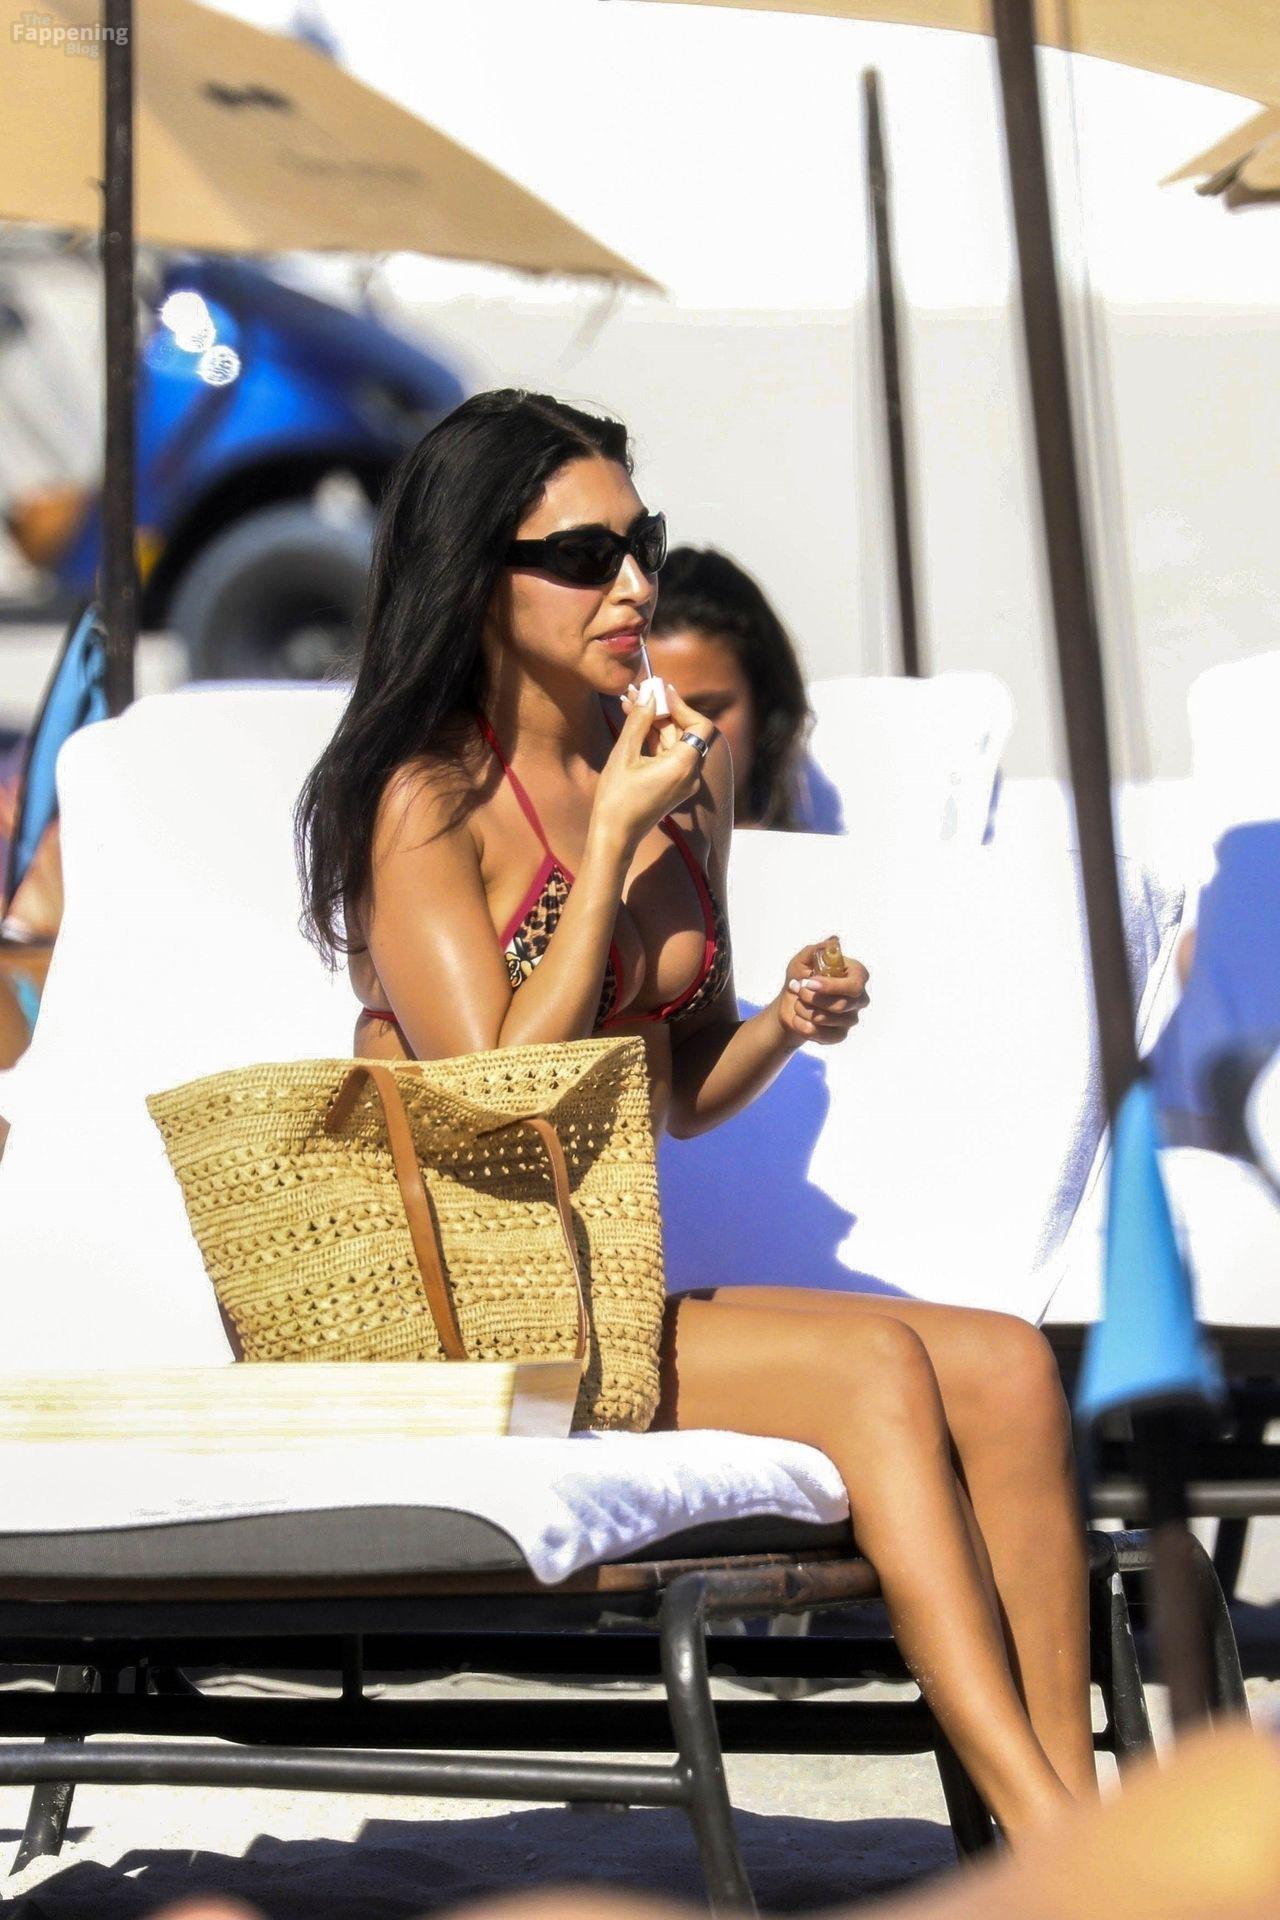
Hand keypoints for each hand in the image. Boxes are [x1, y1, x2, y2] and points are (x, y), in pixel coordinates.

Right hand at [591, 681, 716, 858]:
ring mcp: (682, 782)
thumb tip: (648, 695)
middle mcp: (690, 774)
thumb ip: (638, 721)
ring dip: (656, 723)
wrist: (614, 836)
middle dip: (664, 711)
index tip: (661, 692)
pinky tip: (634, 725)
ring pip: (675, 743)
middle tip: (641, 692)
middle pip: (686, 733)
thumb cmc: (617, 799)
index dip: (682, 706)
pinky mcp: (672, 786)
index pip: (699, 726)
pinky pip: (669, 756)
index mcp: (683, 766)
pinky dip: (654, 740)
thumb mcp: (624, 755)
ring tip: (631, 703)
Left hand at [774, 938, 869, 1046]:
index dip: (832, 986)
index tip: (809, 982)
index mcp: (856, 975)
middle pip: (842, 1005)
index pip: (856, 984)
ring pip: (830, 1020)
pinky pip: (827, 1036)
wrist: (789, 1004)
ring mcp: (852, 1018)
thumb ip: (818, 950)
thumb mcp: (803, 959)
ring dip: (806, 1010)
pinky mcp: (841, 1035)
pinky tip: (798, 1019)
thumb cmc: (800, 977)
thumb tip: (834, 941)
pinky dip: (806, 1027)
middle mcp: (859, 997)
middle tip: (798, 989)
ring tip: (797, 1003)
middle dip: (813, 998)